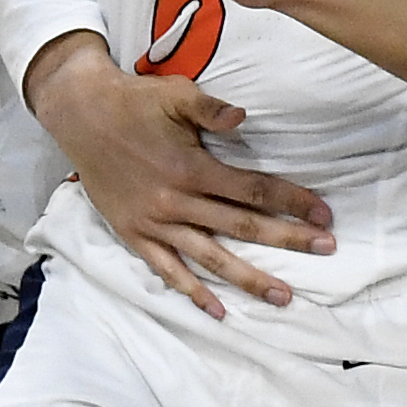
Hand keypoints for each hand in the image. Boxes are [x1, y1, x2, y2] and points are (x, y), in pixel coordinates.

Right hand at [28, 35, 329, 317]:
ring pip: (210, 258)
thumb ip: (211, 108)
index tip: (323, 213)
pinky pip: (167, 271)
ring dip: (249, 279)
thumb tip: (244, 117)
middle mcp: (176, 202)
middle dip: (287, 240)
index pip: (254, 190)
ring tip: (283, 296)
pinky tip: (218, 312)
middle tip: (326, 249)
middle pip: (242, 226)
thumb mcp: (174, 94)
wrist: (80, 116)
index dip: (292, 201)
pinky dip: (191, 293)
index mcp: (192, 168)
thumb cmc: (134, 102)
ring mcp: (155, 224)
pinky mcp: (134, 235)